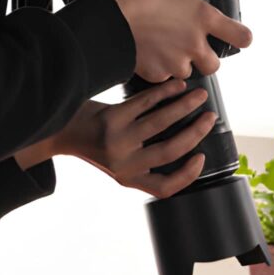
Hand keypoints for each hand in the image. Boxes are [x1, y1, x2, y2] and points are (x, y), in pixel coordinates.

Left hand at [51, 79, 216, 197]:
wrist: (63, 130)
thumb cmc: (98, 145)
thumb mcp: (121, 163)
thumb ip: (146, 163)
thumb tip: (187, 148)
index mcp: (129, 178)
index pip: (164, 187)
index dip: (188, 175)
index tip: (202, 157)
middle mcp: (123, 163)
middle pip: (169, 151)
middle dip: (195, 132)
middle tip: (210, 118)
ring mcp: (117, 140)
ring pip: (160, 122)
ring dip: (184, 107)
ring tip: (200, 96)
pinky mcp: (111, 117)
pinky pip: (145, 103)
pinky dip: (165, 93)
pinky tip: (177, 87)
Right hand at [101, 0, 252, 82]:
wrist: (106, 19)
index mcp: (203, 18)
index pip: (242, 37)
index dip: (241, 37)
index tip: (235, 35)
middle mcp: (194, 44)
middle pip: (214, 66)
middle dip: (205, 59)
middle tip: (192, 47)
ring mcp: (175, 62)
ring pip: (187, 73)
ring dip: (180, 64)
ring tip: (165, 49)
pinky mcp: (156, 74)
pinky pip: (163, 77)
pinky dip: (158, 69)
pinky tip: (148, 55)